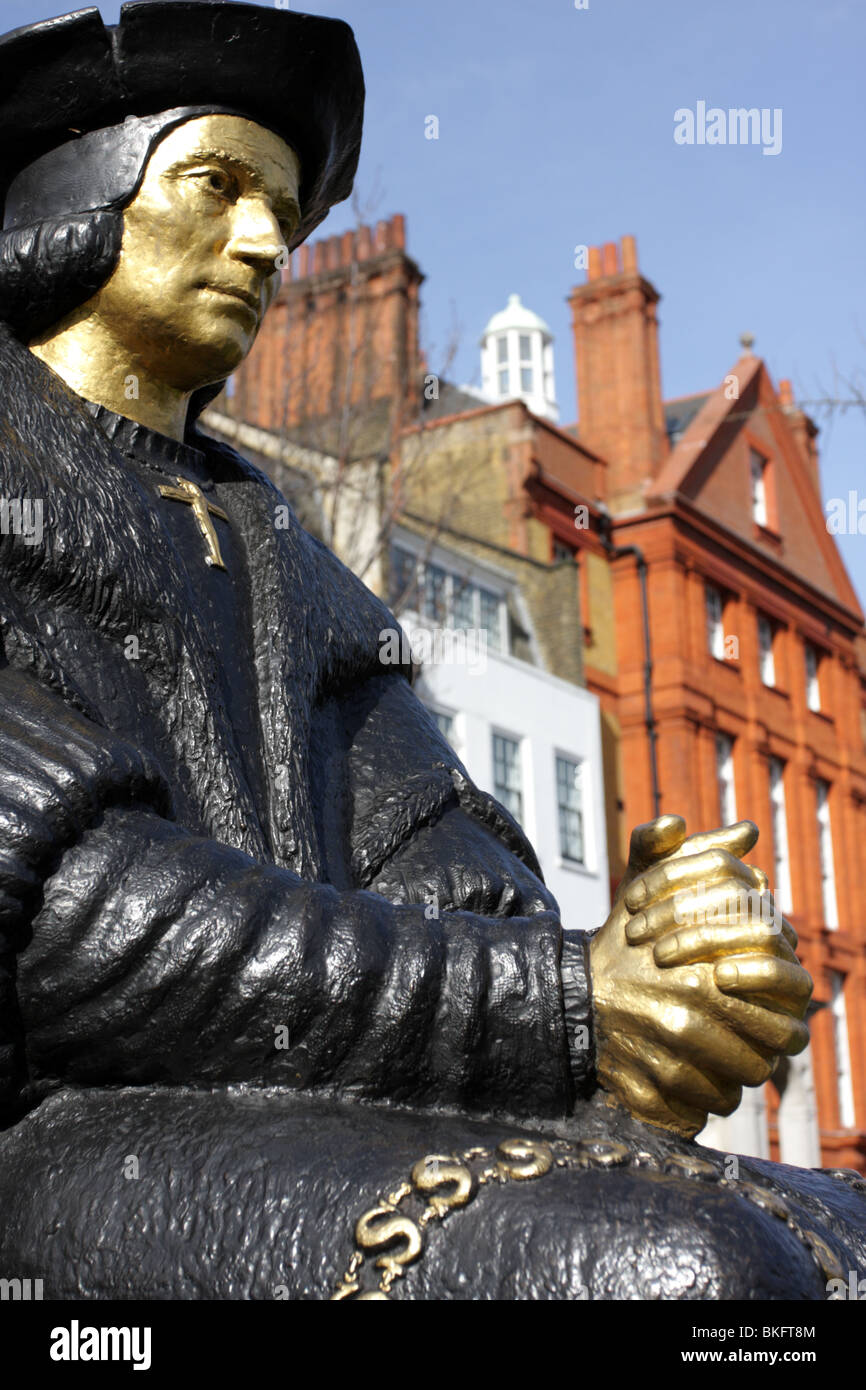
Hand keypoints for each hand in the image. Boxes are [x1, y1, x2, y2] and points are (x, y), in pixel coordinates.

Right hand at [588, 815, 811, 1137]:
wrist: (565, 995)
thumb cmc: (619, 943)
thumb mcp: (651, 887)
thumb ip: (699, 856)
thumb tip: (748, 830)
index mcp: (702, 973)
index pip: (782, 1015)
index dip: (783, 1020)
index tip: (769, 1013)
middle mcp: (687, 1019)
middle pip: (763, 1058)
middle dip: (761, 1054)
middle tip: (749, 1044)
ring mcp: (667, 1061)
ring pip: (734, 1088)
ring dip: (734, 1080)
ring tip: (723, 1063)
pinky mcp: (648, 1094)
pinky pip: (701, 1110)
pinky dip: (703, 1102)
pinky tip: (695, 1083)